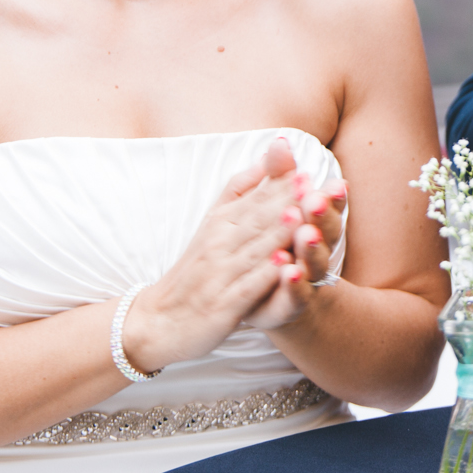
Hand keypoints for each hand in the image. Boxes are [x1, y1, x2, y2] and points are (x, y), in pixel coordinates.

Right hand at [123, 138, 333, 371]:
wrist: (159, 321)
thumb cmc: (195, 270)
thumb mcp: (213, 222)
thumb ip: (241, 188)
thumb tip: (270, 151)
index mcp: (220, 222)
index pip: (254, 199)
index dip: (280, 187)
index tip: (307, 171)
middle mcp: (220, 244)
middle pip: (256, 220)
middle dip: (284, 203)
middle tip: (312, 185)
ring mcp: (221, 274)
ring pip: (255, 249)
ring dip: (279, 233)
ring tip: (302, 216)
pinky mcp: (224, 304)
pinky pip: (248, 287)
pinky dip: (265, 275)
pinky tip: (286, 266)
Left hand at [244, 176, 345, 329]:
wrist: (270, 303)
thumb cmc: (274, 248)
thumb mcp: (276, 209)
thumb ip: (279, 176)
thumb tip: (279, 140)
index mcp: (315, 226)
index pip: (329, 207)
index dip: (333, 198)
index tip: (334, 183)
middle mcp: (316, 251)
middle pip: (327, 232)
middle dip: (322, 216)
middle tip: (316, 201)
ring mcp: (306, 280)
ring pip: (315, 263)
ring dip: (311, 248)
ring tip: (304, 234)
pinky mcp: (291, 305)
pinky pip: (295, 295)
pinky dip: (294, 283)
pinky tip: (287, 270)